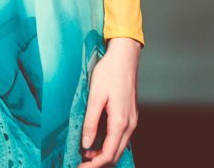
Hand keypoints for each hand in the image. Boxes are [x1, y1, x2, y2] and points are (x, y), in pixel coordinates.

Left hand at [78, 37, 140, 166]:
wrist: (124, 57)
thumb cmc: (109, 72)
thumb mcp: (95, 96)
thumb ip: (91, 122)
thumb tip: (87, 144)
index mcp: (120, 121)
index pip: (108, 153)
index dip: (94, 164)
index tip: (81, 167)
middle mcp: (130, 124)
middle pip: (116, 154)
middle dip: (99, 162)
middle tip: (81, 162)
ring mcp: (132, 120)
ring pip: (120, 146)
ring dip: (104, 153)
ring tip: (86, 153)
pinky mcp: (131, 115)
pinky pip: (122, 137)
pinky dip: (110, 144)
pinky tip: (98, 140)